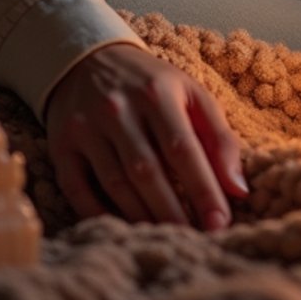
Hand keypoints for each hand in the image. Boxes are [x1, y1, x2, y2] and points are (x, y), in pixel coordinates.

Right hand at [45, 41, 247, 227]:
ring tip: (168, 239)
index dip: (202, 189)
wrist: (89, 59)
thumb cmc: (152, 85)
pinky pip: (79, 190)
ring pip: (116, 184)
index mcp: (156, 92)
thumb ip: (219, 139)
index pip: (182, 148)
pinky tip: (125, 230)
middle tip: (196, 240)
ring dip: (144, 217)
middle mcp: (118, 108)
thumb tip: (238, 190)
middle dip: (174, 212)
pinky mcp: (62, 145)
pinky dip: (101, 215)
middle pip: (147, 171)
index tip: (220, 223)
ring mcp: (86, 127)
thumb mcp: (191, 94)